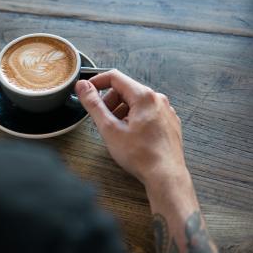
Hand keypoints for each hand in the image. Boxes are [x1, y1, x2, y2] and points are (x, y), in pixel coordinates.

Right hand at [75, 70, 187, 187]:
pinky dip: (135, 119)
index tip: (87, 91)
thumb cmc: (140, 155)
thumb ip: (94, 104)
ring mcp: (166, 111)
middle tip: (102, 119)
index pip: (115, 77)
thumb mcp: (109, 128)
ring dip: (122, 112)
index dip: (97, 82)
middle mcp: (158, 99)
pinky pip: (148, 113)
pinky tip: (131, 136)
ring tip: (117, 131)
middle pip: (126, 90)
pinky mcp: (169, 122)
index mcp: (144, 96)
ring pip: (137, 102)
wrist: (165, 176)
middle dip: (110, 101)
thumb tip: (83, 87)